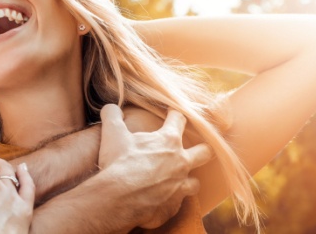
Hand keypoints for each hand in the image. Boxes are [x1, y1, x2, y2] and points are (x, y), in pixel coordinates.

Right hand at [98, 104, 212, 228]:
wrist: (118, 199)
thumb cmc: (118, 163)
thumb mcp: (112, 133)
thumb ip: (112, 115)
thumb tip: (111, 108)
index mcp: (168, 141)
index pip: (179, 120)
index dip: (175, 114)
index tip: (171, 113)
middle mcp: (180, 163)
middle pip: (204, 152)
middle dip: (202, 149)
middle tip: (196, 148)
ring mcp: (179, 187)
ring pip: (195, 183)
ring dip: (188, 181)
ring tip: (178, 181)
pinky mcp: (172, 207)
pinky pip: (176, 205)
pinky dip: (169, 202)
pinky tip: (160, 201)